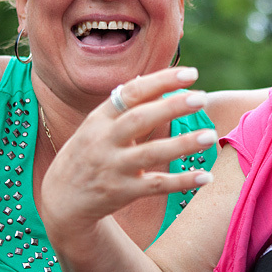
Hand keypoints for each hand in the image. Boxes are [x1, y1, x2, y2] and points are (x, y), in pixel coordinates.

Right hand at [41, 67, 217, 233]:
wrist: (61, 199)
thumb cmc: (87, 154)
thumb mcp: (96, 127)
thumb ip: (123, 108)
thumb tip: (151, 80)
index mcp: (100, 118)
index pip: (131, 92)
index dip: (161, 81)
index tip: (191, 73)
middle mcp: (104, 140)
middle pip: (140, 119)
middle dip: (172, 106)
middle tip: (202, 97)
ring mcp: (113, 167)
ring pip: (152, 153)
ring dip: (183, 144)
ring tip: (210, 136)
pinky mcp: (123, 192)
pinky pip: (157, 185)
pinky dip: (182, 181)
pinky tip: (206, 177)